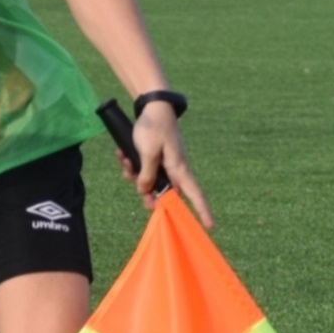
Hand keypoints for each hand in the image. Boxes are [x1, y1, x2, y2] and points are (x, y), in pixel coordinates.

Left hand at [124, 100, 213, 228]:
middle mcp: (174, 168)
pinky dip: (132, 165)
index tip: (210, 226)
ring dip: (134, 175)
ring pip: (150, 181)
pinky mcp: (155, 157)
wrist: (152, 106)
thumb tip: (146, 191)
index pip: (195, 194)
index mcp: (179, 168)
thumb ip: (147, 175)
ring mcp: (165, 163)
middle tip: (138, 189)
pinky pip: (144, 170)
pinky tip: (122, 154)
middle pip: (165, 192)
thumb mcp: (147, 153)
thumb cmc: (153, 127)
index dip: (203, 210)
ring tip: (124, 159)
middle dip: (148, 193)